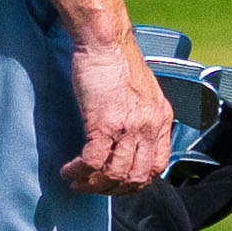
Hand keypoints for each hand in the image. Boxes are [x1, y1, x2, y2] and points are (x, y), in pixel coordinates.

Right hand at [67, 28, 174, 192]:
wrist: (106, 41)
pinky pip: (93, 161)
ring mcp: (129, 126)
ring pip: (115, 174)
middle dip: (112, 190)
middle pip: (137, 177)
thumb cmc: (118, 61)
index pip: (158, 166)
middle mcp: (149, 126)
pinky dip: (79, 171)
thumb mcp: (142, 92)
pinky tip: (70, 170)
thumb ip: (141, 117)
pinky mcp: (105, 122)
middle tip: (93, 187)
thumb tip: (129, 139)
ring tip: (77, 181)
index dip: (137, 182)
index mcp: (161, 119)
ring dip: (93, 184)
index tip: (118, 183)